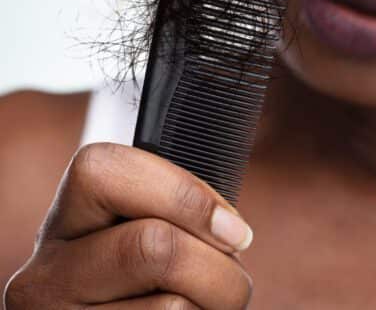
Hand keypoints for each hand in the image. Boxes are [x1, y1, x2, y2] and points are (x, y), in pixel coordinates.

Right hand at [3, 142, 252, 308]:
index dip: (189, 197)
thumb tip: (232, 232)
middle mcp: (45, 274)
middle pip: (152, 246)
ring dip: (213, 305)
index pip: (112, 173)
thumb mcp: (149, 225)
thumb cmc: (150, 272)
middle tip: (236, 282)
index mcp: (67, 217)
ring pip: (169, 307)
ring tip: (211, 304)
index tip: (236, 231)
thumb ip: (176, 208)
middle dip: (218, 266)